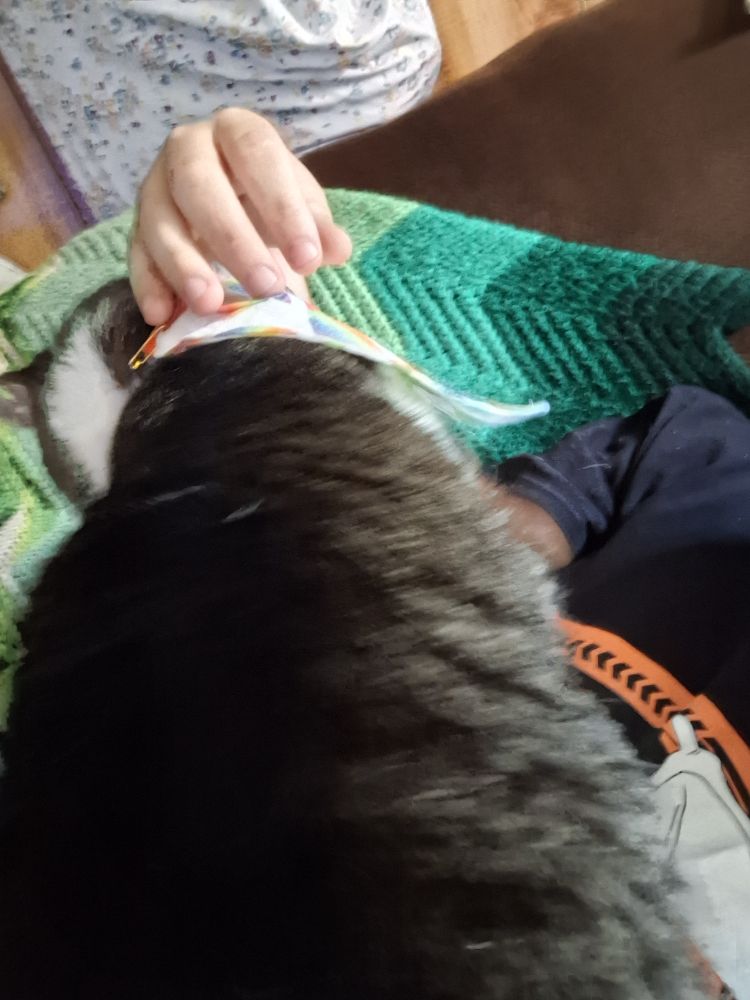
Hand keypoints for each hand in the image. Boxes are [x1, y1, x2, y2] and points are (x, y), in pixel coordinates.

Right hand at [129, 108, 352, 324]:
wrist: (230, 205)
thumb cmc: (268, 203)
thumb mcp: (299, 210)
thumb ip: (317, 229)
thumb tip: (337, 249)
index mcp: (236, 131)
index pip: (257, 154)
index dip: (282, 205)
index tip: (309, 259)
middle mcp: (187, 148)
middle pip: (199, 184)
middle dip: (233, 238)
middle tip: (266, 287)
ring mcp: (155, 187)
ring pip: (159, 220)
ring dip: (184, 264)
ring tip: (210, 305)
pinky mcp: (136, 228)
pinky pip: (135, 254)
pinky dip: (148, 285)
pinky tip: (163, 315)